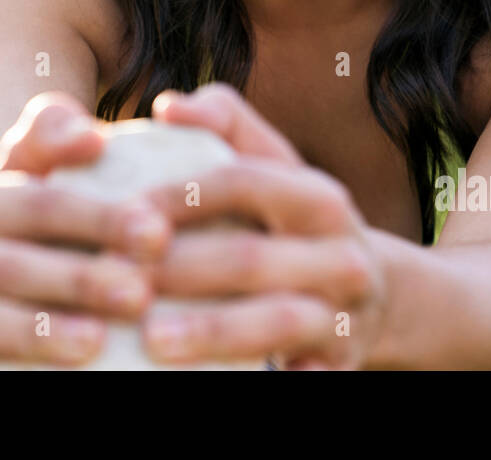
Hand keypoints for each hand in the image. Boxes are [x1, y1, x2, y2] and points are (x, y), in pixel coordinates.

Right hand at [0, 92, 171, 366]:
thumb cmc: (11, 208)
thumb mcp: (24, 165)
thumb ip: (51, 135)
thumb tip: (90, 136)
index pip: (35, 204)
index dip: (96, 217)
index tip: (158, 230)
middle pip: (8, 265)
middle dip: (76, 279)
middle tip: (142, 292)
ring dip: (35, 331)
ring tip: (97, 342)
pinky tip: (29, 383)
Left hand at [137, 83, 388, 369]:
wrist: (374, 296)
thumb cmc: (294, 220)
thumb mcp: (275, 166)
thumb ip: (225, 123)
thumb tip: (167, 107)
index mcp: (317, 197)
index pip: (244, 181)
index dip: (182, 193)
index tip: (123, 208)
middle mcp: (340, 253)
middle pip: (253, 257)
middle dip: (182, 269)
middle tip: (116, 280)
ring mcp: (345, 315)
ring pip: (279, 321)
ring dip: (214, 332)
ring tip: (151, 339)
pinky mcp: (341, 368)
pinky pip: (303, 378)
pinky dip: (268, 378)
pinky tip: (204, 383)